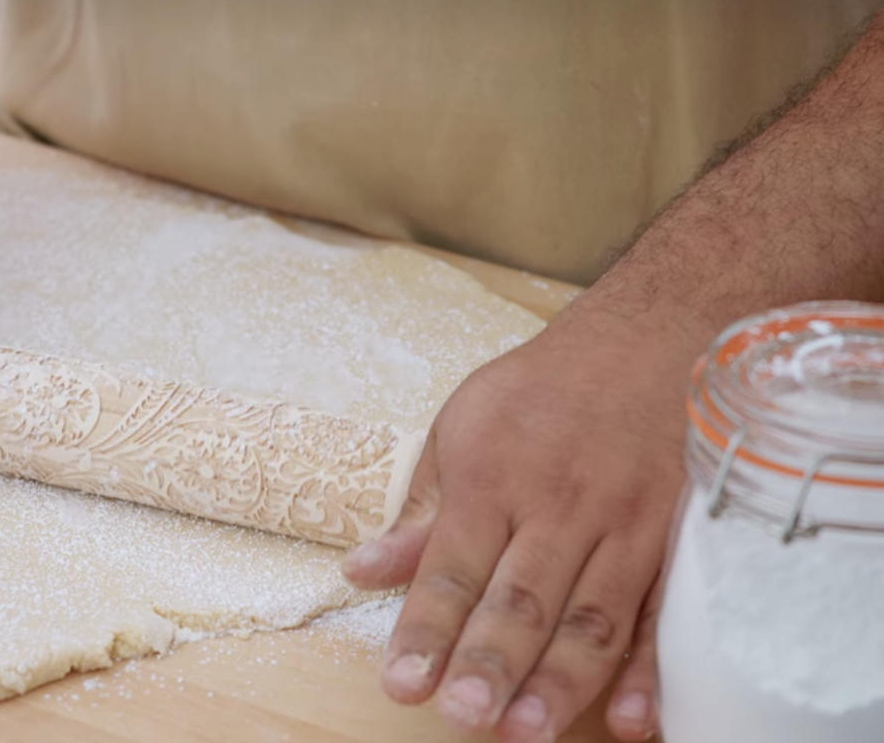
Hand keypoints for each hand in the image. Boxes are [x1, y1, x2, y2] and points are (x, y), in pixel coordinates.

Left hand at [343, 310, 693, 741]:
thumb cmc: (545, 389)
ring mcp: (627, 524)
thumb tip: (362, 572)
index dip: (426, 629)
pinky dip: (650, 671)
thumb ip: (420, 512)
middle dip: (491, 661)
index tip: (403, 682)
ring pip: (592, 616)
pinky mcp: (678, 539)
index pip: (453, 568)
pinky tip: (630, 719)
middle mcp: (561, 505)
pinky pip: (664, 615)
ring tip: (524, 729)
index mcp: (495, 477)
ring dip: (560, 681)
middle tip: (464, 715)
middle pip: (522, 598)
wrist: (652, 335)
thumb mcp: (462, 428)